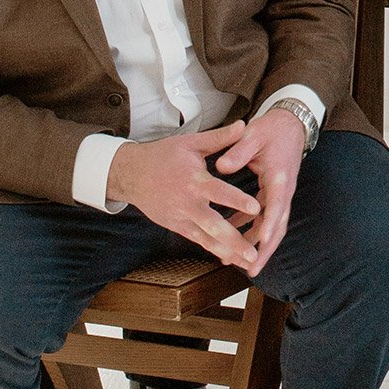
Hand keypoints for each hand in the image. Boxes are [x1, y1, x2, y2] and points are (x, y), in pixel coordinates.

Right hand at [106, 122, 260, 269]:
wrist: (131, 174)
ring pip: (207, 238)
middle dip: (234, 240)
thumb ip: (220, 138)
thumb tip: (245, 125)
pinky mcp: (177, 226)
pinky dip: (215, 250)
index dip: (237, 200)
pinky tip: (232, 259)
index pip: (219, 192)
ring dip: (228, 252)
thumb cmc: (164, 156)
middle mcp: (188, 203)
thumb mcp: (191, 143)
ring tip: (249, 263)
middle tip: (254, 252)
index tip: (257, 208)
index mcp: (194, 180)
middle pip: (213, 224)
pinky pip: (198, 240)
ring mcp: (181, 218)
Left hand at [214, 107, 306, 275]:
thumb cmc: (272, 130)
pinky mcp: (274, 194)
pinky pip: (265, 218)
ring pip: (273, 226)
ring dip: (258, 246)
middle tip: (252, 269)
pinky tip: (233, 237)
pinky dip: (251, 230)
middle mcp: (283, 190)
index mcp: (279, 176)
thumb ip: (237, 151)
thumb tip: (220, 167)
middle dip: (266, 249)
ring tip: (240, 264)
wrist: (291, 124)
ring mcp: (280, 194)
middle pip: (278, 225)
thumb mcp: (253, 135)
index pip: (276, 203)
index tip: (260, 240)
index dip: (269, 223)